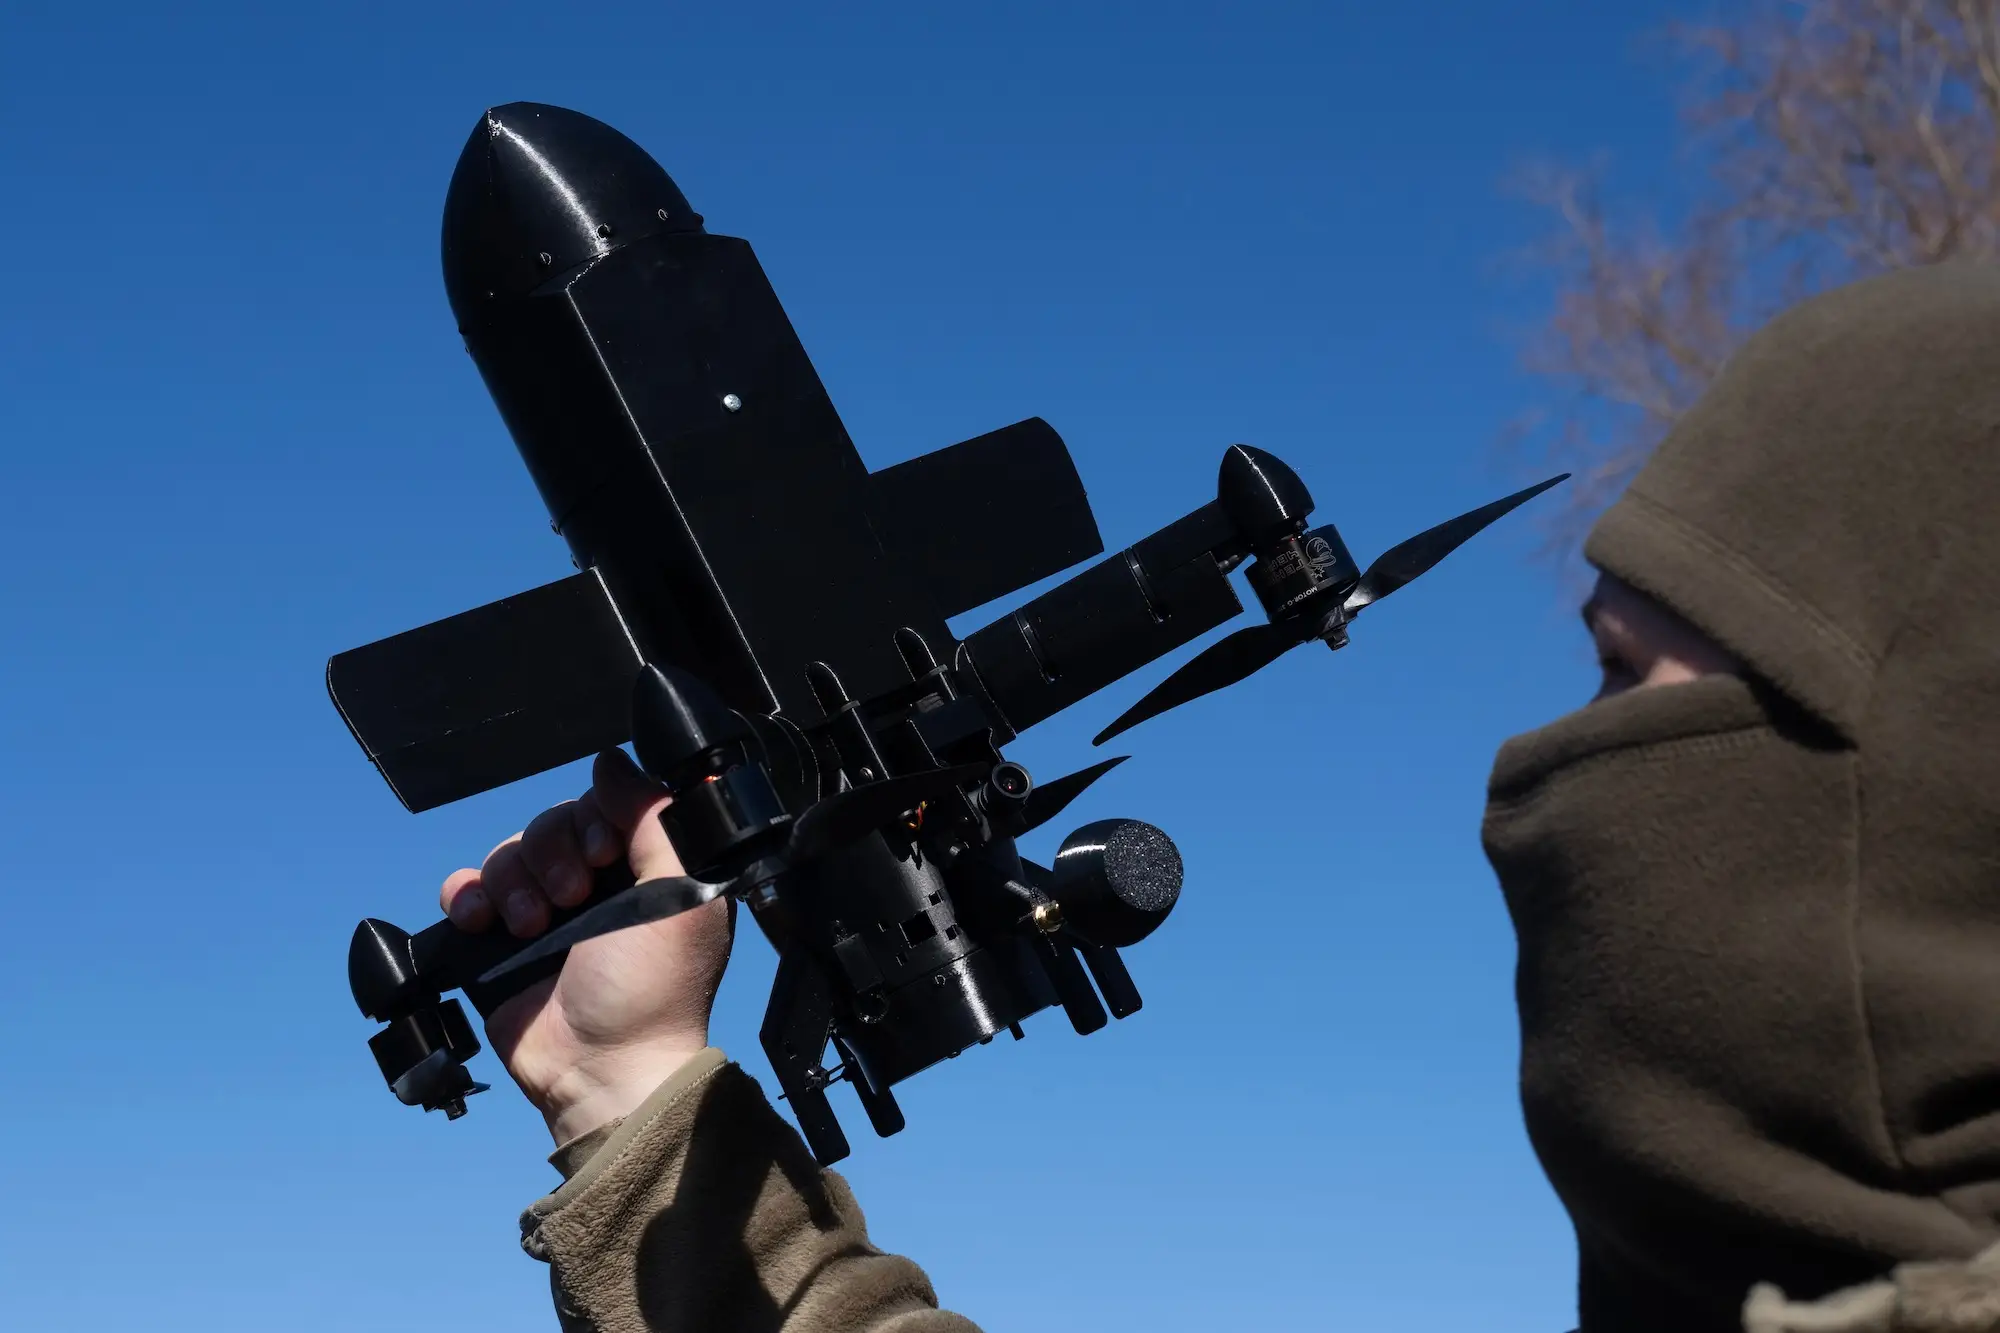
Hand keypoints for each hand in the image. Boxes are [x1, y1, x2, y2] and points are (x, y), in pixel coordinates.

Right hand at [440, 749, 734, 1144]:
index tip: (603, 853)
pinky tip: (482, 921)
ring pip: (510, 853)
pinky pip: (468, 889)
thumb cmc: (653, 990)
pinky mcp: (499, 941)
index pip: (606, 804)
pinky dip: (467, 895)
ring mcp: (545, 912)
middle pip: (552, 824)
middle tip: (572, 901)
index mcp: (646, 868)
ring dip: (513, 881)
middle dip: (553, 855)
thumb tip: (614, 762)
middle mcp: (597, 884)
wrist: (601, 1068)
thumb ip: (657, 819)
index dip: (596, 818)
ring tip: (533, 927)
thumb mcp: (683, 895)